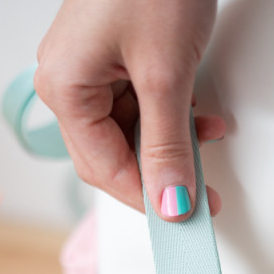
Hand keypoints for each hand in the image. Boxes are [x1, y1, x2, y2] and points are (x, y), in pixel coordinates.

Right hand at [34, 0, 223, 219]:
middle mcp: (70, 81)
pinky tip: (202, 117)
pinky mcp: (117, 56)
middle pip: (114, 155)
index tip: (186, 216)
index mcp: (64, 88)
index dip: (147, 197)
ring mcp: (93, 68)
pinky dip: (173, 117)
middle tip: (201, 195)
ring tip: (209, 140)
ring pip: (132, 133)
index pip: (103, 169)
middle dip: (161, 174)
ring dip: (173, 144)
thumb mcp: (166, 75)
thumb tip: (172, 203)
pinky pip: (142, 105)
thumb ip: (168, 146)